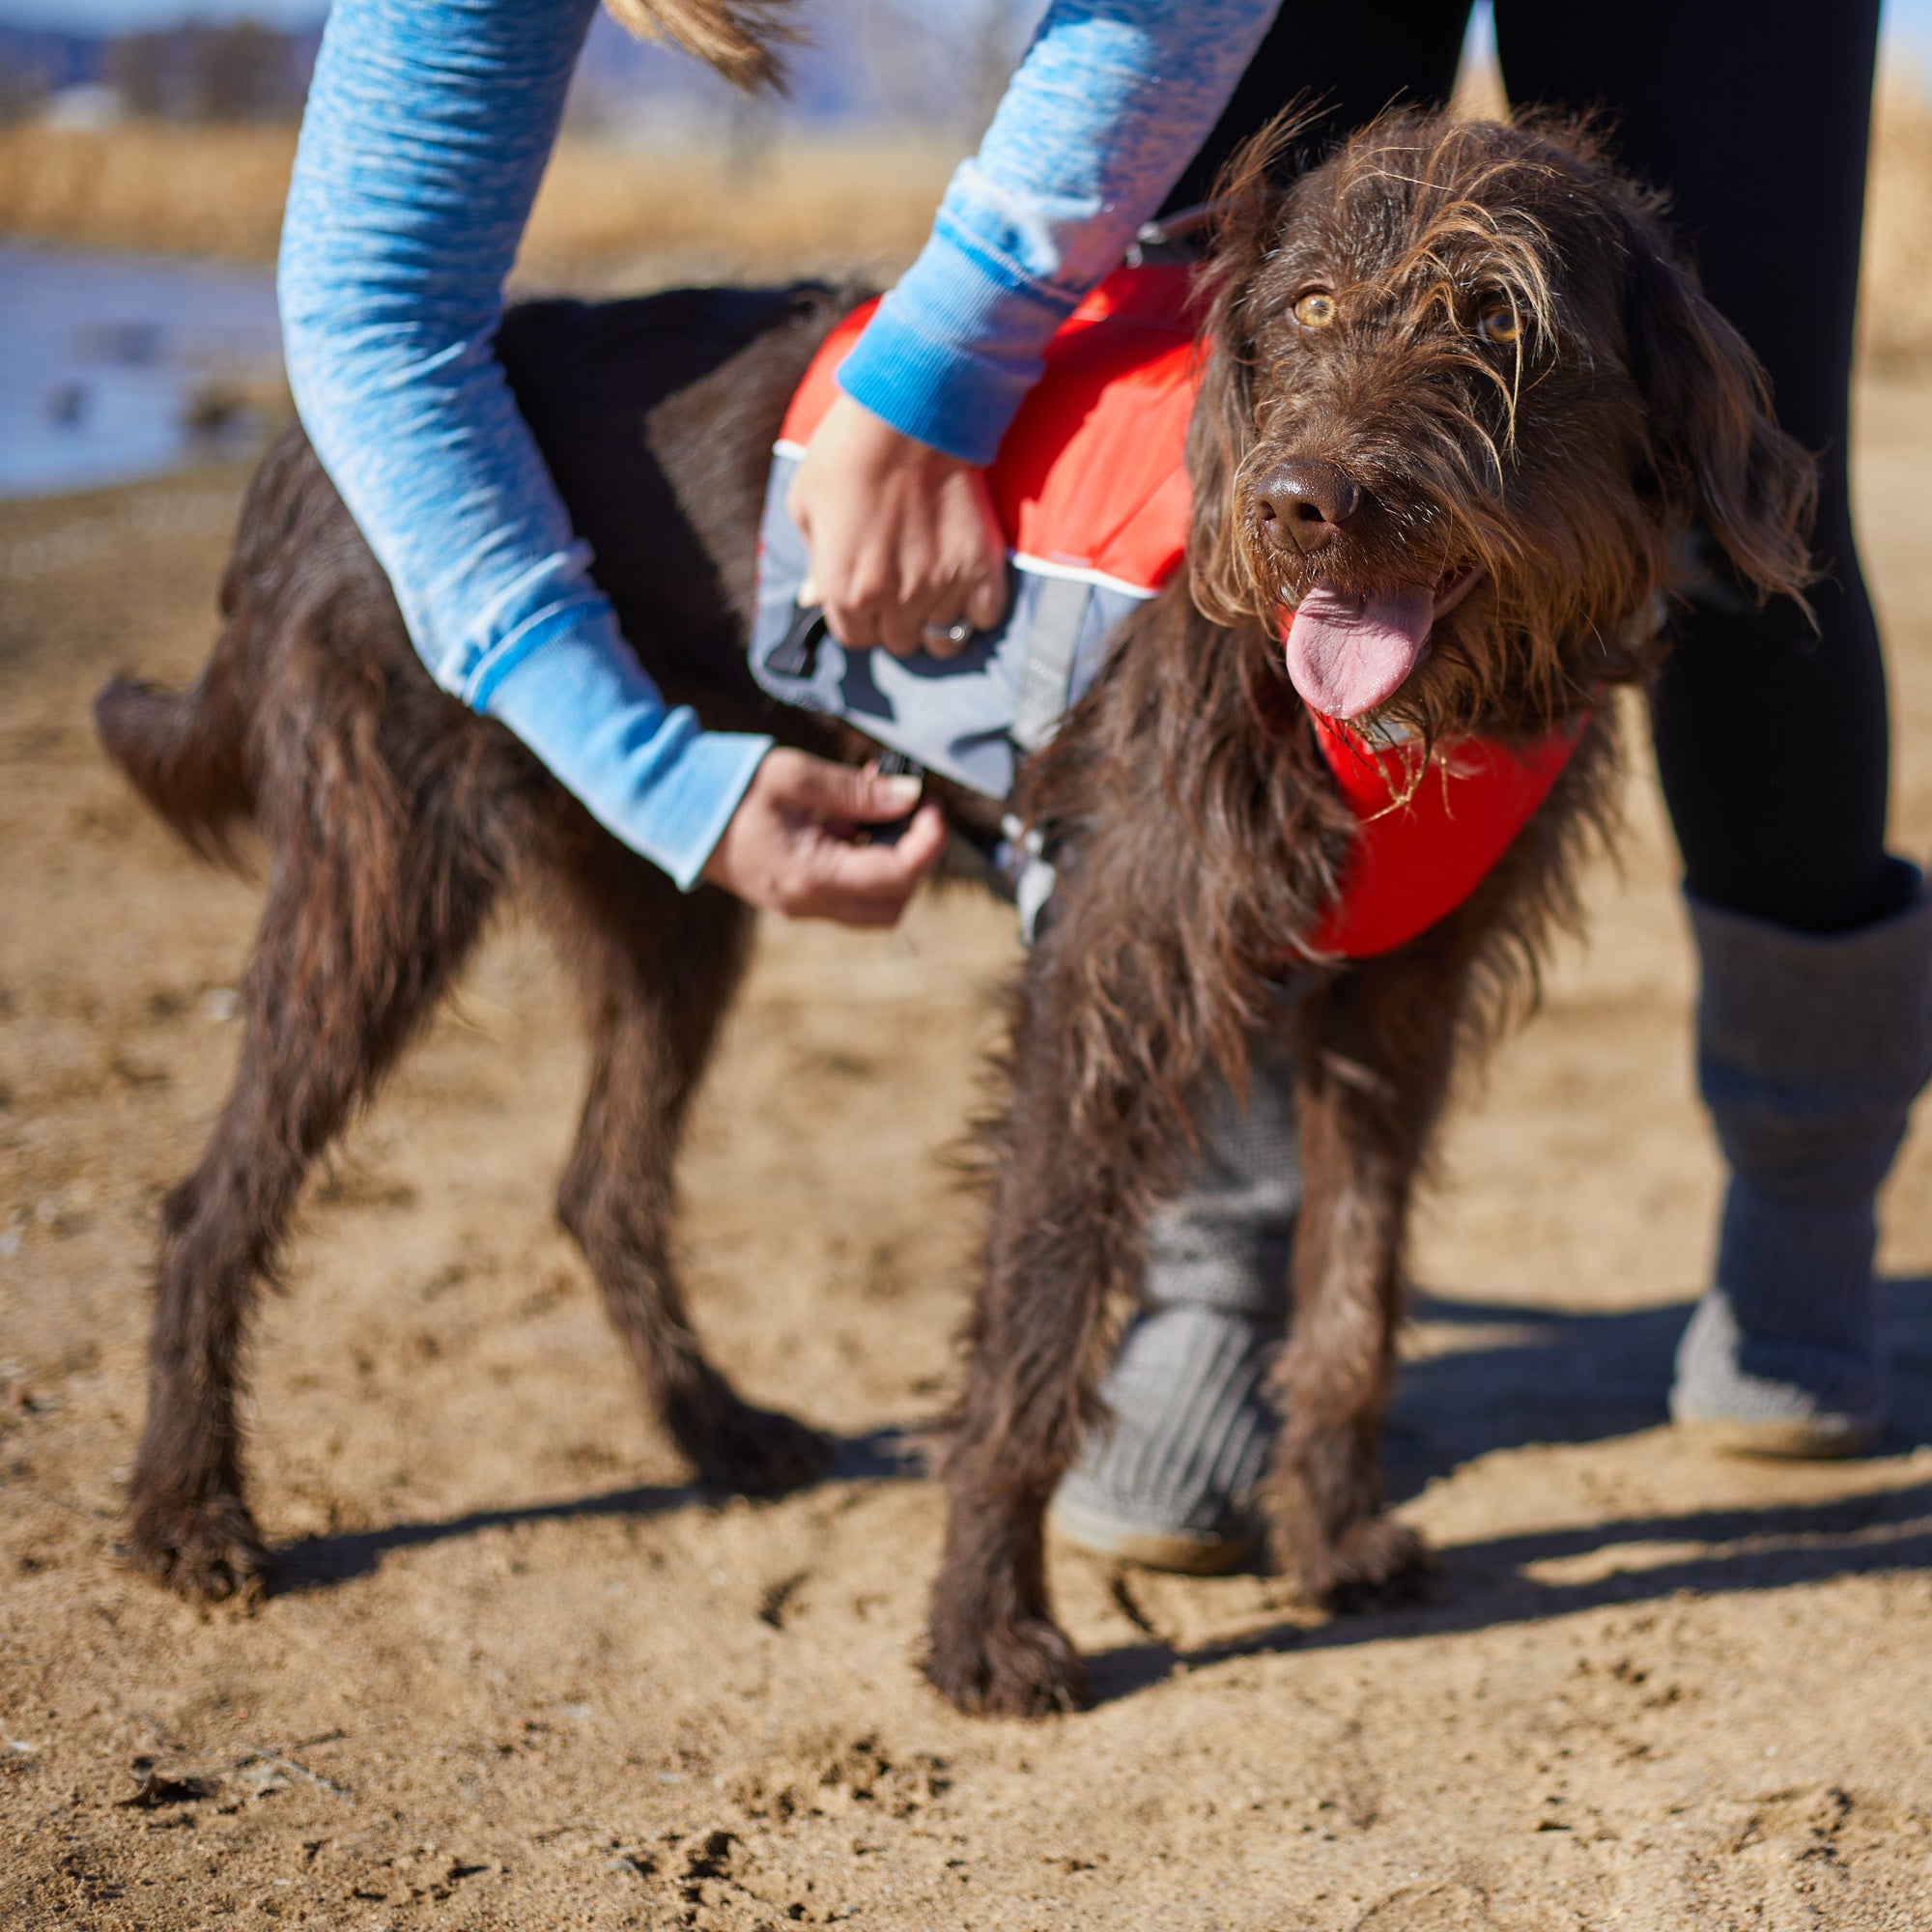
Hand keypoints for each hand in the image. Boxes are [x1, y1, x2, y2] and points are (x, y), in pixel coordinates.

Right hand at [702, 748, 946, 925]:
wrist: (667, 807)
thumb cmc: (725, 786)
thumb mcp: (794, 776)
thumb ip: (856, 791)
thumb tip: (910, 796)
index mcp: (811, 877)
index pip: (898, 875)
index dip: (928, 840)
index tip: (929, 802)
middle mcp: (807, 903)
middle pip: (892, 905)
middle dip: (915, 860)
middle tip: (912, 810)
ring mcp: (798, 903)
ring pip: (871, 903)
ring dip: (889, 859)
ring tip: (875, 802)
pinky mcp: (792, 892)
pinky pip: (843, 888)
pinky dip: (861, 856)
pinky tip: (848, 812)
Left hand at [787, 392, 1007, 656]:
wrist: (909, 415)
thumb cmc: (846, 453)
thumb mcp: (805, 506)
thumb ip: (813, 563)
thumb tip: (813, 598)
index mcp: (844, 589)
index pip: (855, 639)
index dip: (860, 619)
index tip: (868, 597)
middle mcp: (893, 599)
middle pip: (899, 643)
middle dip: (896, 622)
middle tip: (902, 589)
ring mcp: (940, 587)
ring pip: (942, 639)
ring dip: (936, 620)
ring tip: (934, 591)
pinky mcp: (980, 569)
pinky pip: (983, 617)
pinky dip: (976, 609)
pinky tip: (966, 586)